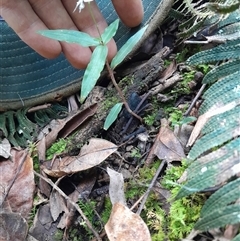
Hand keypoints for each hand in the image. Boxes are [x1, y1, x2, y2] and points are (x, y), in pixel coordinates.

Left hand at [1, 0, 142, 68]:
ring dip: (66, 40)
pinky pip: (16, 12)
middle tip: (105, 58)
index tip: (134, 23)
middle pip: (77, 6)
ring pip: (49, 14)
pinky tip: (51, 52)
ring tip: (82, 62)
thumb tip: (136, 6)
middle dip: (92, 34)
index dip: (122, 2)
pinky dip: (32, 32)